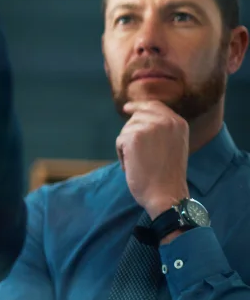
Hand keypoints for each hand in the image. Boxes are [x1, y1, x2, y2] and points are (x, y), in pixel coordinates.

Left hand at [117, 100, 189, 218]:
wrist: (166, 194)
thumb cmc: (168, 175)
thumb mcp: (172, 144)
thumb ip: (161, 129)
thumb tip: (137, 114)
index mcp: (178, 122)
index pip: (154, 105)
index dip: (139, 106)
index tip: (127, 108)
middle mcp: (166, 120)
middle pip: (137, 116)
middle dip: (132, 133)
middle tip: (141, 155)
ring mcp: (149, 127)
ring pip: (127, 129)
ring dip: (128, 145)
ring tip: (141, 162)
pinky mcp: (133, 136)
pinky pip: (120, 140)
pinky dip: (122, 154)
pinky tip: (134, 165)